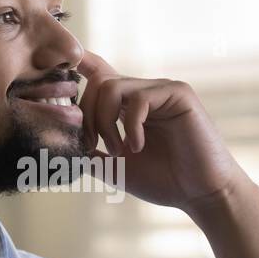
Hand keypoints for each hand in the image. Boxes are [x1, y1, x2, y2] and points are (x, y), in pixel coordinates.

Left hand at [76, 50, 248, 212]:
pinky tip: (137, 147)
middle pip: (97, 82)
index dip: (78, 63)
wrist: (201, 194)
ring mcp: (161, 90)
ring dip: (105, 123)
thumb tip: (60, 141)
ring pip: (112, 87)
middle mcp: (144, 91)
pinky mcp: (178, 94)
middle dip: (86, 116)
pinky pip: (139, 98)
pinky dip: (131, 125)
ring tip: (119, 151)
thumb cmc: (163, 181)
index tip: (57, 68)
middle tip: (93, 147)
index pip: (99, 71)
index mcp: (128, 105)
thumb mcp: (115, 167)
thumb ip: (90, 151)